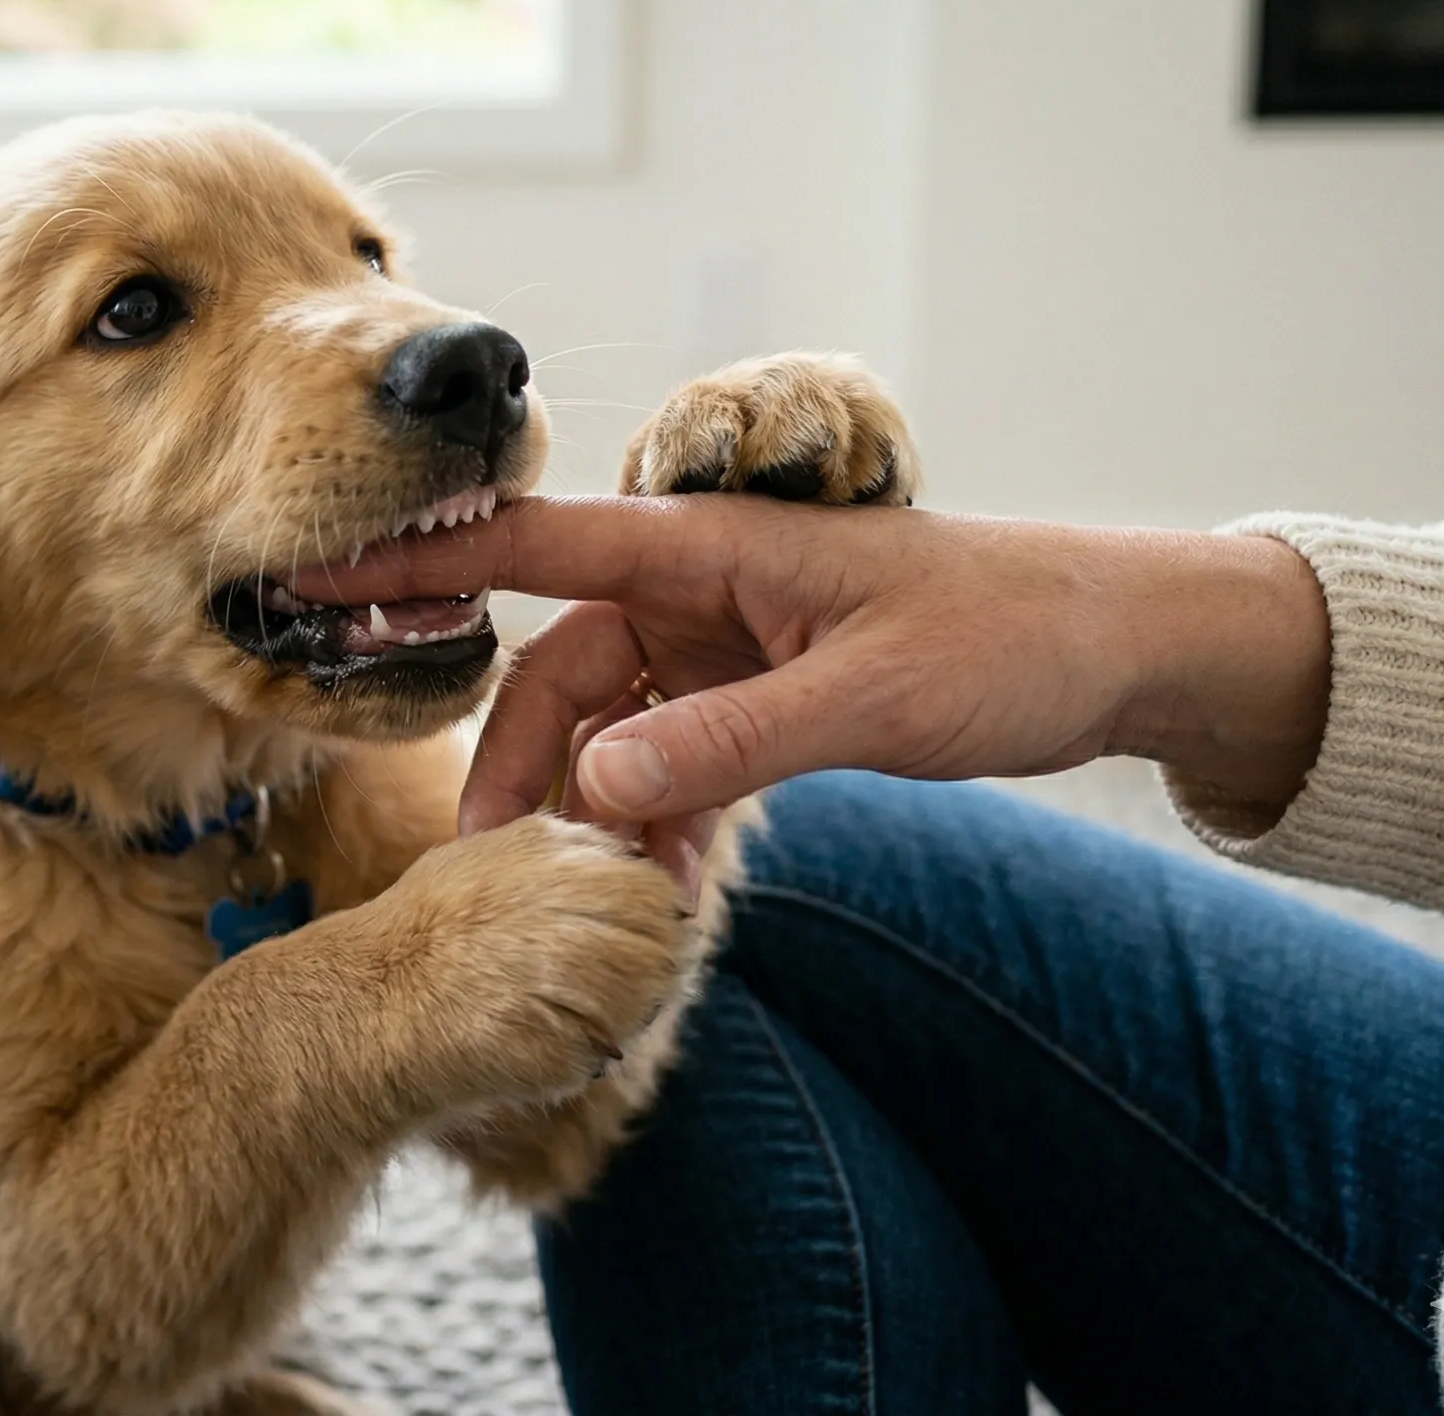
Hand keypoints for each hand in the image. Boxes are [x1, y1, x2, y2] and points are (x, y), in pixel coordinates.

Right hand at [291, 496, 1331, 839]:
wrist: (1118, 650)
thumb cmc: (1008, 636)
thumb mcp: (870, 698)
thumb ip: (727, 744)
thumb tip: (597, 794)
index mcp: (711, 550)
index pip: (534, 545)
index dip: (424, 560)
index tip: (325, 571)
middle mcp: (700, 592)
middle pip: (559, 675)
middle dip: (519, 769)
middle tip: (483, 868)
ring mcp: (725, 648)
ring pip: (610, 731)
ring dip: (595, 814)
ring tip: (597, 899)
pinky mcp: (756, 699)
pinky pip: (672, 765)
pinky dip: (660, 825)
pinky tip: (669, 893)